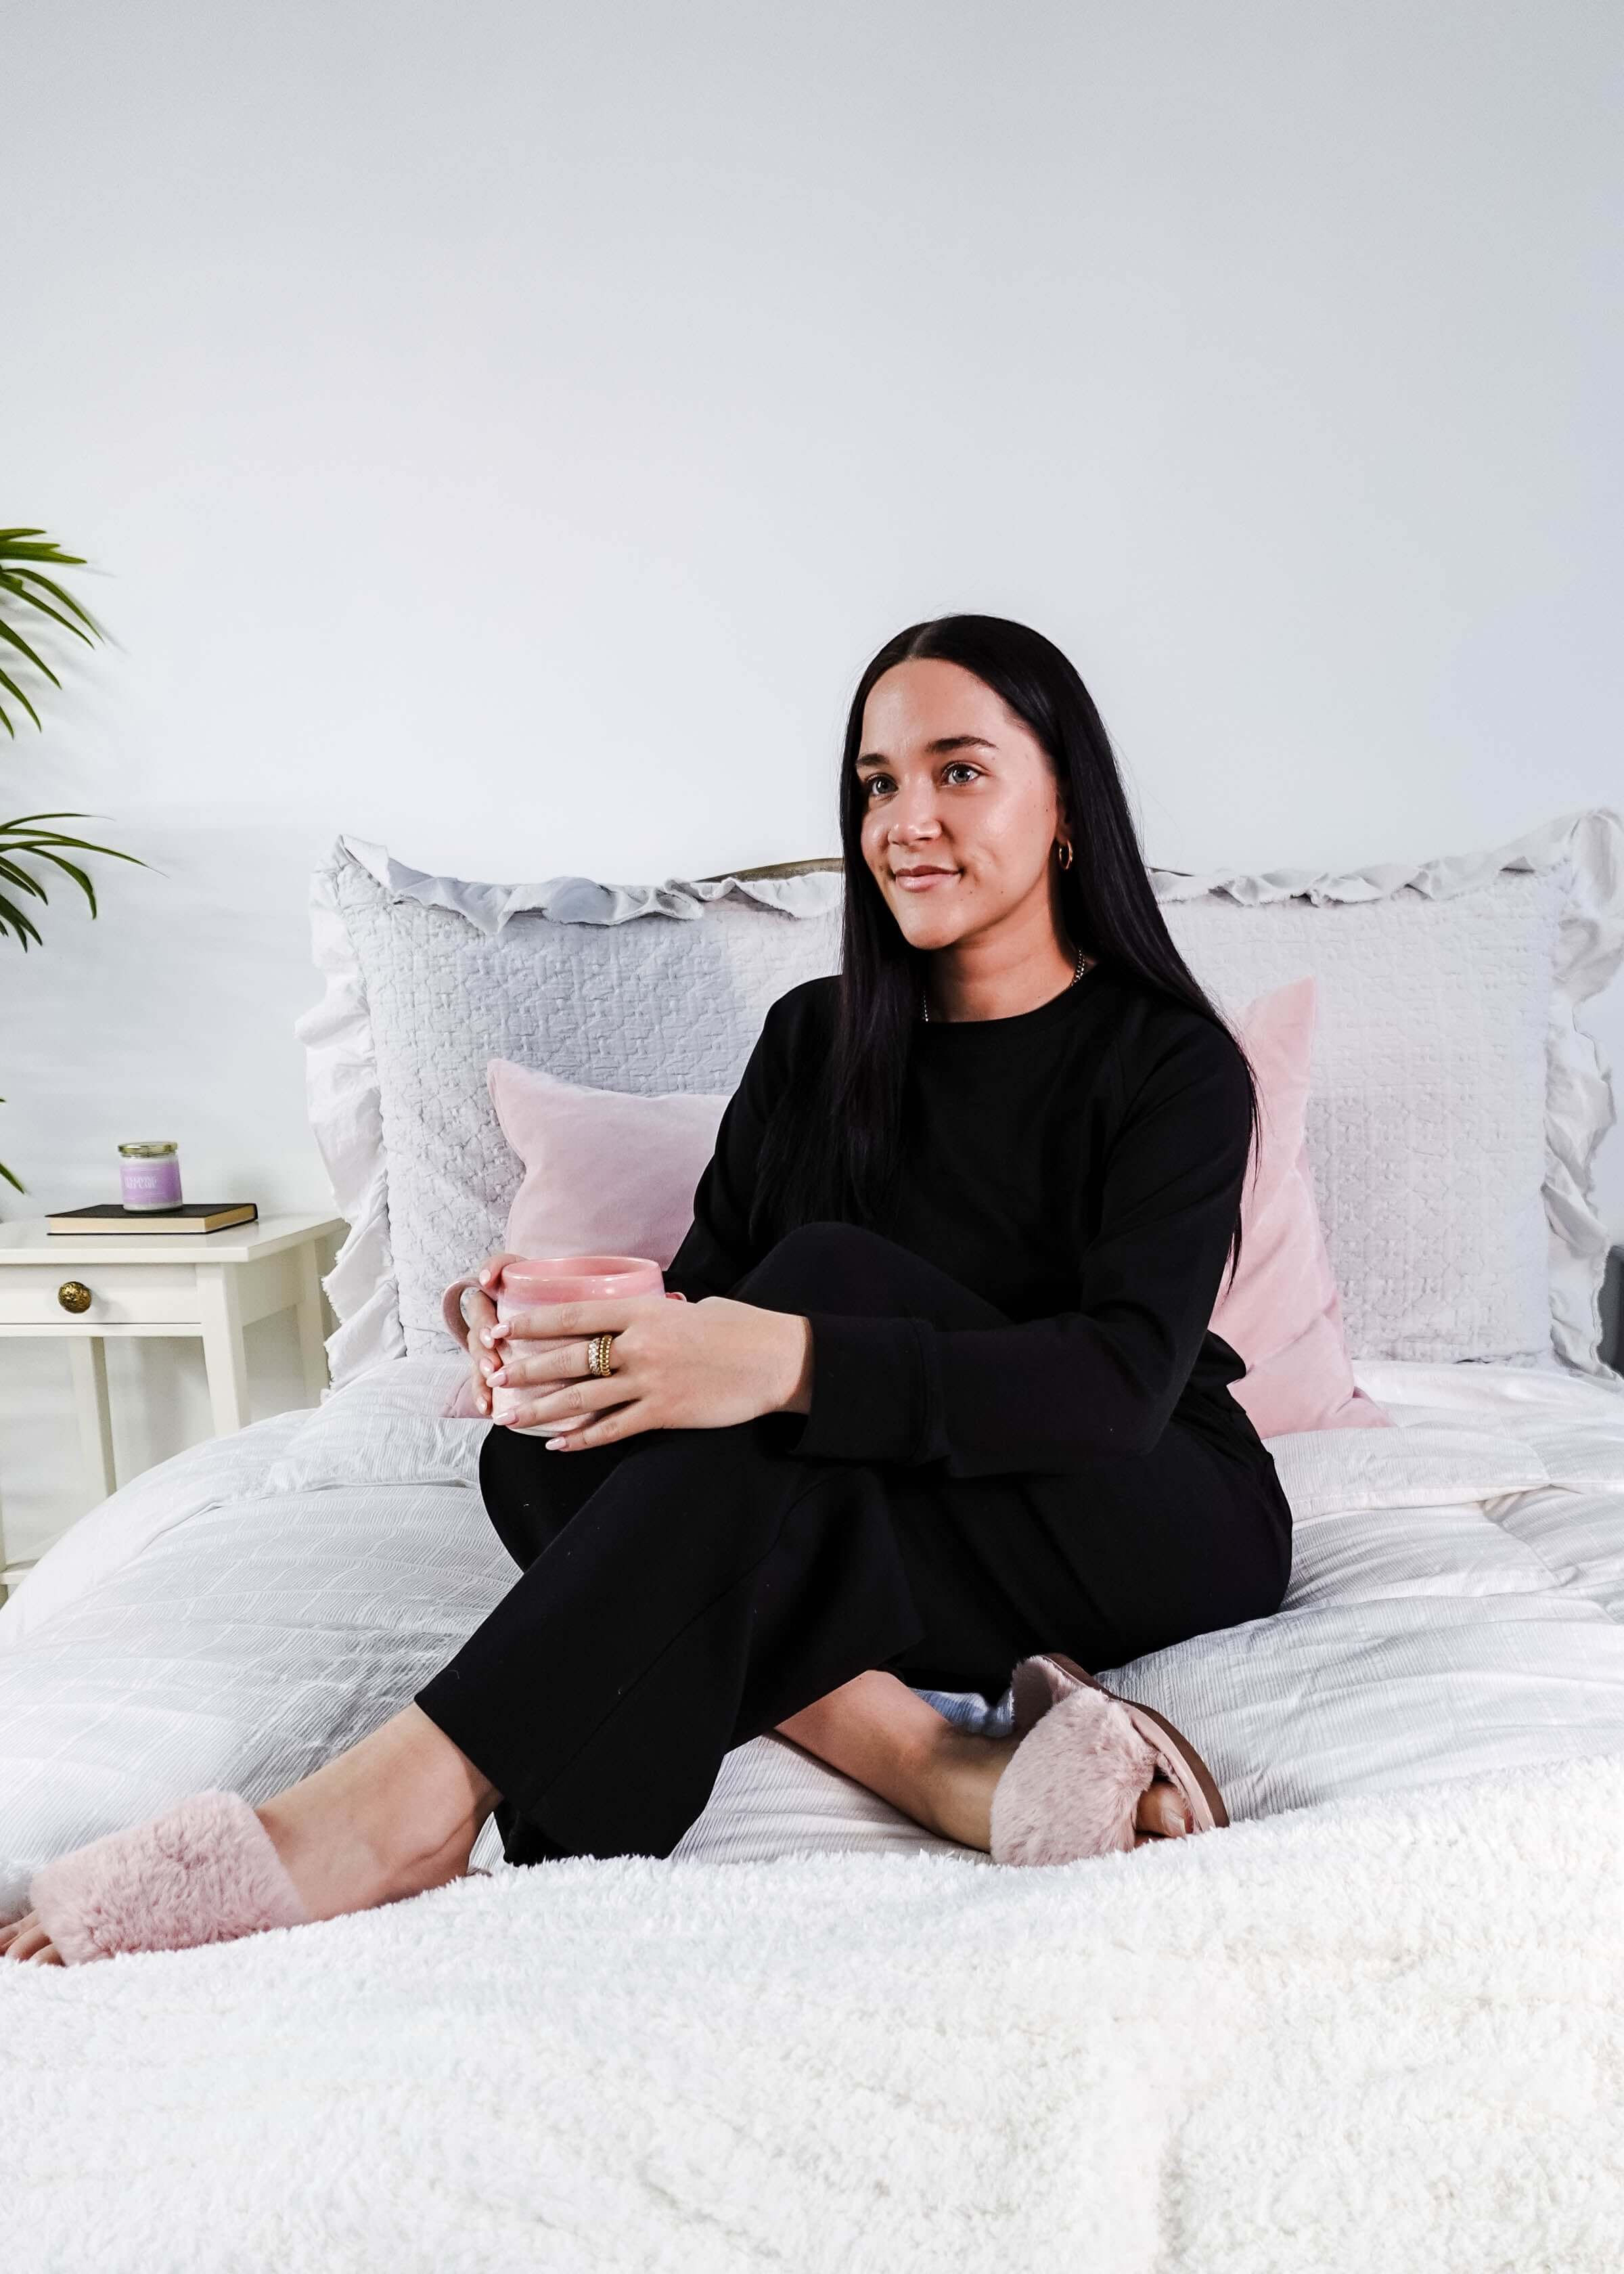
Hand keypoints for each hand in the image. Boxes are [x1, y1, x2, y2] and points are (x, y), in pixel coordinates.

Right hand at [449, 1251, 588, 1418]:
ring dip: (479, 1360)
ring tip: (491, 1376)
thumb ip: (600, 1286)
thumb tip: (628, 1271)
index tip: (491, 1282)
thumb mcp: (597, 1303)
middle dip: (483, 1327)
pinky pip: (480, 1381)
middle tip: (494, 1342)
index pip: (499, 1269)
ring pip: (477, 1347)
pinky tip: (487, 1405)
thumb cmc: (593, 1322)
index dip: (491, 1271)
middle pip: (481, 1312)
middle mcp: (505, 1311)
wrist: (591, 1354)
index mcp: (525, 1287)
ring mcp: (498, 1341)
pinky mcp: (500, 1370)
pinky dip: (480, 1392)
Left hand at [483, 1292, 812, 1449]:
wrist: (776, 1359)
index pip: (575, 1316)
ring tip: (509, 1418)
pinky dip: (582, 1439)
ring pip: (582, 1398)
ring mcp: (651, 1381)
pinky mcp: (665, 1412)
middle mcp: (640, 1345)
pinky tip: (558, 1445)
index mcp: (644, 1310)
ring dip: (541, 1410)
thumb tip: (629, 1322)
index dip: (533, 1325)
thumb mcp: (690, 1308)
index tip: (503, 1329)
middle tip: (494, 1379)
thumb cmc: (737, 1327)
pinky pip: (613, 1428)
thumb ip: (654, 1315)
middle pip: (568, 1359)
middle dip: (526, 1371)